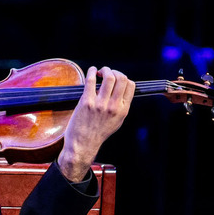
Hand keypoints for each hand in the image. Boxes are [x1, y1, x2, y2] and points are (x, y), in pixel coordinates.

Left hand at [57, 66, 133, 182]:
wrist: (83, 145)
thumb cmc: (98, 133)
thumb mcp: (117, 121)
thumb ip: (121, 107)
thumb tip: (122, 90)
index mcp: (123, 110)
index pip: (130, 85)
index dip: (124, 78)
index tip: (116, 78)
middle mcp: (114, 106)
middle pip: (121, 78)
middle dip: (114, 71)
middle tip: (106, 72)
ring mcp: (100, 104)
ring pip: (109, 77)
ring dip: (104, 70)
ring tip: (99, 71)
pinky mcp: (86, 103)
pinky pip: (90, 81)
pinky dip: (91, 72)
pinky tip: (91, 70)